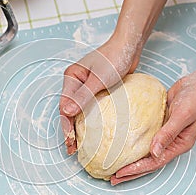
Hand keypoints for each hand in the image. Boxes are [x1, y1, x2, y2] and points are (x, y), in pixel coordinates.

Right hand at [60, 39, 140, 153]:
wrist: (130, 46)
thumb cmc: (115, 58)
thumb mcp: (99, 79)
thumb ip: (83, 96)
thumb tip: (67, 113)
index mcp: (71, 77)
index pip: (65, 105)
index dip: (66, 125)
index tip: (70, 141)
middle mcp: (76, 82)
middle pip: (70, 110)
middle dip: (70, 129)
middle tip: (73, 148)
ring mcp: (86, 86)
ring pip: (80, 110)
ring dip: (79, 127)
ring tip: (80, 145)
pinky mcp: (97, 89)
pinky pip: (91, 107)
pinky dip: (90, 120)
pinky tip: (93, 132)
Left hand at [111, 72, 195, 184]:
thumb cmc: (195, 99)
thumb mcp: (182, 115)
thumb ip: (168, 133)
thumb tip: (154, 152)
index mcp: (179, 145)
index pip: (155, 162)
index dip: (137, 169)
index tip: (120, 173)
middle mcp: (170, 143)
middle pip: (148, 162)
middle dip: (131, 171)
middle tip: (113, 179)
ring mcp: (164, 134)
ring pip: (145, 151)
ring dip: (130, 160)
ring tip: (114, 167)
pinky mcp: (158, 124)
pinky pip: (143, 137)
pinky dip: (132, 143)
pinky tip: (121, 145)